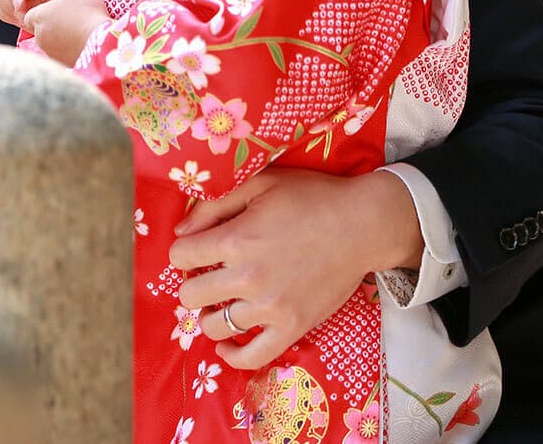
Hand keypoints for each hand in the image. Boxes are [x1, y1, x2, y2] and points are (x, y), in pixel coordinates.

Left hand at [21, 0, 105, 65]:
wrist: (102, 44)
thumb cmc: (87, 14)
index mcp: (36, 18)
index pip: (31, 11)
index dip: (46, 5)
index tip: (61, 3)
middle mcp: (40, 37)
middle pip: (42, 25)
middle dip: (55, 18)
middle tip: (74, 12)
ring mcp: (51, 53)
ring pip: (53, 39)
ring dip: (64, 31)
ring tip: (81, 25)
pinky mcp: (63, 63)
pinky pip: (64, 51)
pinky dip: (72, 44)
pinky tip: (85, 38)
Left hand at [164, 168, 422, 369]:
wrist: (363, 225)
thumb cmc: (311, 198)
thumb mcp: (259, 185)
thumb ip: (214, 207)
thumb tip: (180, 232)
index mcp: (236, 240)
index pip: (180, 256)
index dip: (184, 250)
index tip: (197, 249)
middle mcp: (248, 278)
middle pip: (190, 295)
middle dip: (193, 282)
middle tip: (208, 274)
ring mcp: (271, 307)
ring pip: (215, 326)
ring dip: (210, 314)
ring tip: (218, 302)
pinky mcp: (293, 327)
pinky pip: (252, 357)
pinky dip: (233, 355)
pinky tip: (226, 342)